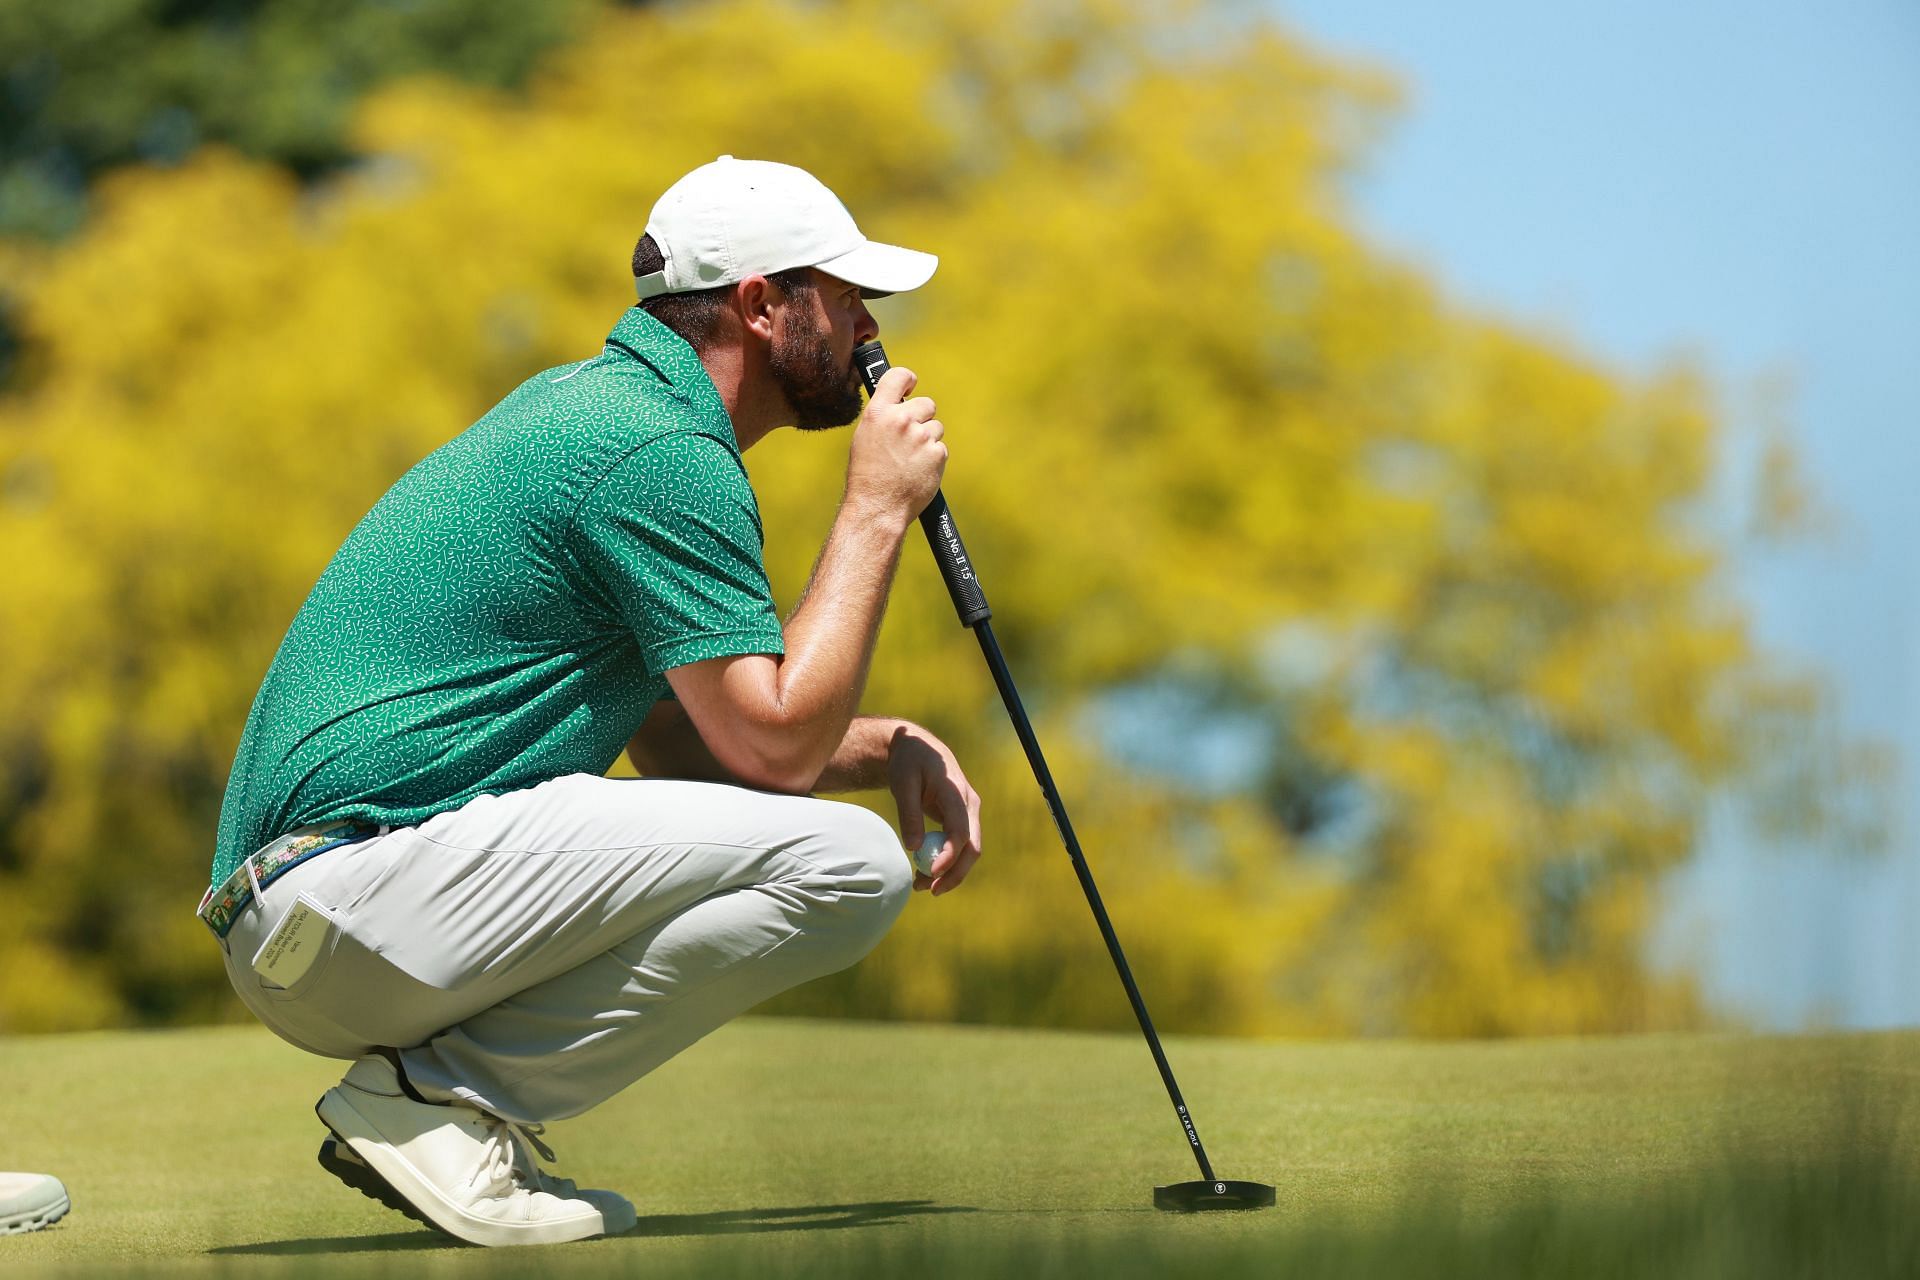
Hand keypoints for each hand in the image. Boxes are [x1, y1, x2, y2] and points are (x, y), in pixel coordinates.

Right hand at [846, 366, 944, 517]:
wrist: (877, 508)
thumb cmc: (867, 476)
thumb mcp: (865, 437)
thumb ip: (884, 417)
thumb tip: (901, 404)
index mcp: (878, 413)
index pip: (899, 376)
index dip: (908, 381)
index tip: (910, 387)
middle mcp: (900, 420)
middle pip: (926, 404)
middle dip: (922, 418)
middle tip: (909, 439)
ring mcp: (921, 437)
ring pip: (936, 428)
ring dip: (927, 441)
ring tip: (909, 461)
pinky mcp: (937, 454)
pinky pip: (940, 449)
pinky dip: (932, 459)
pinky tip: (917, 471)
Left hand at [887, 722, 981, 894]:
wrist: (919, 748)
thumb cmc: (909, 763)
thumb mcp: (902, 783)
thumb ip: (909, 814)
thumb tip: (914, 847)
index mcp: (956, 791)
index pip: (960, 830)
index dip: (949, 854)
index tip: (931, 873)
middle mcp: (969, 804)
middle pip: (972, 847)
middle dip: (955, 873)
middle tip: (931, 891)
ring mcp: (968, 812)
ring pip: (968, 850)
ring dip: (950, 872)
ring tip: (921, 886)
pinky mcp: (961, 819)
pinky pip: (959, 846)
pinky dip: (946, 862)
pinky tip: (926, 874)